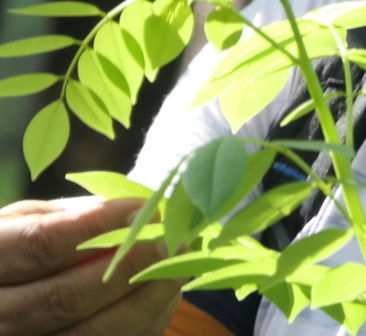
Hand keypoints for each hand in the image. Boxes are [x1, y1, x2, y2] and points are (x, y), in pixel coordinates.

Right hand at [0, 197, 180, 335]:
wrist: (5, 297)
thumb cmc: (20, 247)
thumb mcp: (29, 220)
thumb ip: (72, 215)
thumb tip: (136, 213)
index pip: (41, 245)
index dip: (95, 227)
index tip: (142, 209)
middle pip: (65, 298)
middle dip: (127, 267)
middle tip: (172, 241)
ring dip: (142, 303)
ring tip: (179, 269)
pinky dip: (139, 328)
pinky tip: (163, 301)